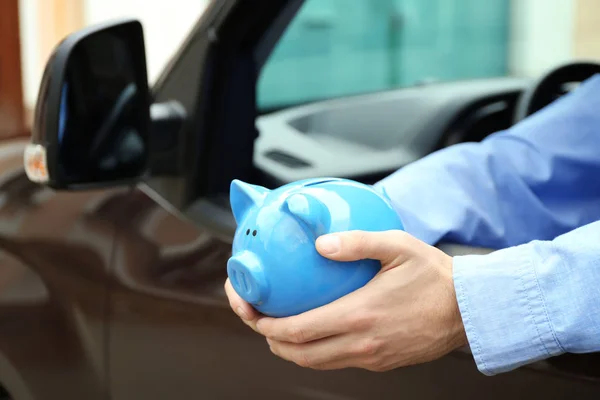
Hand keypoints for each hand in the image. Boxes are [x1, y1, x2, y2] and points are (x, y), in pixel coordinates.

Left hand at [224, 230, 466, 371]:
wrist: (469, 310)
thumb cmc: (434, 275)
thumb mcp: (397, 246)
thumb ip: (356, 243)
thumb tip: (319, 244)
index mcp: (359, 315)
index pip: (297, 331)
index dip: (264, 324)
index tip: (248, 307)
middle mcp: (361, 343)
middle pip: (298, 354)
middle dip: (267, 338)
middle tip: (253, 315)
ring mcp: (370, 357)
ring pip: (314, 363)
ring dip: (288, 348)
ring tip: (274, 326)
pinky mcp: (380, 363)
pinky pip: (336, 362)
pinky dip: (314, 351)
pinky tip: (312, 330)